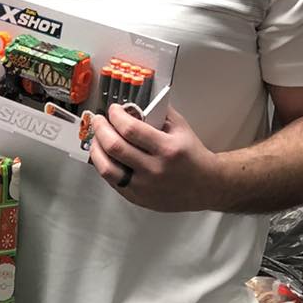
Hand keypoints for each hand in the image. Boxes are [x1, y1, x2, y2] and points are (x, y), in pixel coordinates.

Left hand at [88, 104, 224, 211]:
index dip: (116, 117)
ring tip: (97, 138)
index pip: (131, 130)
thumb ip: (159, 113)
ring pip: (107, 168)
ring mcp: (144, 186)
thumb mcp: (181, 128)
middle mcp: (155, 169)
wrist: (205, 185)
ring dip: (96, 149)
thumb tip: (133, 104)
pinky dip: (104, 165)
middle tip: (99, 120)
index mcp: (168, 149)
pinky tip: (104, 155)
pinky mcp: (137, 197)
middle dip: (101, 129)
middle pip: (115, 147)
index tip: (113, 110)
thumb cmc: (192, 155)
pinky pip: (111, 181)